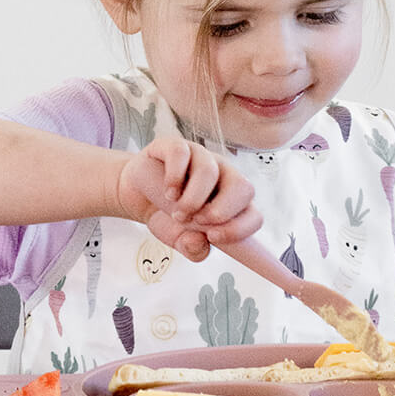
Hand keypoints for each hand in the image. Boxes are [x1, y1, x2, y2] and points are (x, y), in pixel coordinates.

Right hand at [116, 136, 260, 260]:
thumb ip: (193, 249)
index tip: (213, 237)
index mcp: (233, 203)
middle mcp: (224, 177)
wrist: (140, 196)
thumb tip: (199, 243)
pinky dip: (174, 176)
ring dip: (192, 198)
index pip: (254, 216)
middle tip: (197, 221)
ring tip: (176, 211)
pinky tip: (168, 190)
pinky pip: (182, 153)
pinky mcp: (177, 146)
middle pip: (244, 187)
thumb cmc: (168, 215)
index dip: (239, 229)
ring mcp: (202, 158)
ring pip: (210, 171)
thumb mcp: (180, 240)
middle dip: (222, 211)